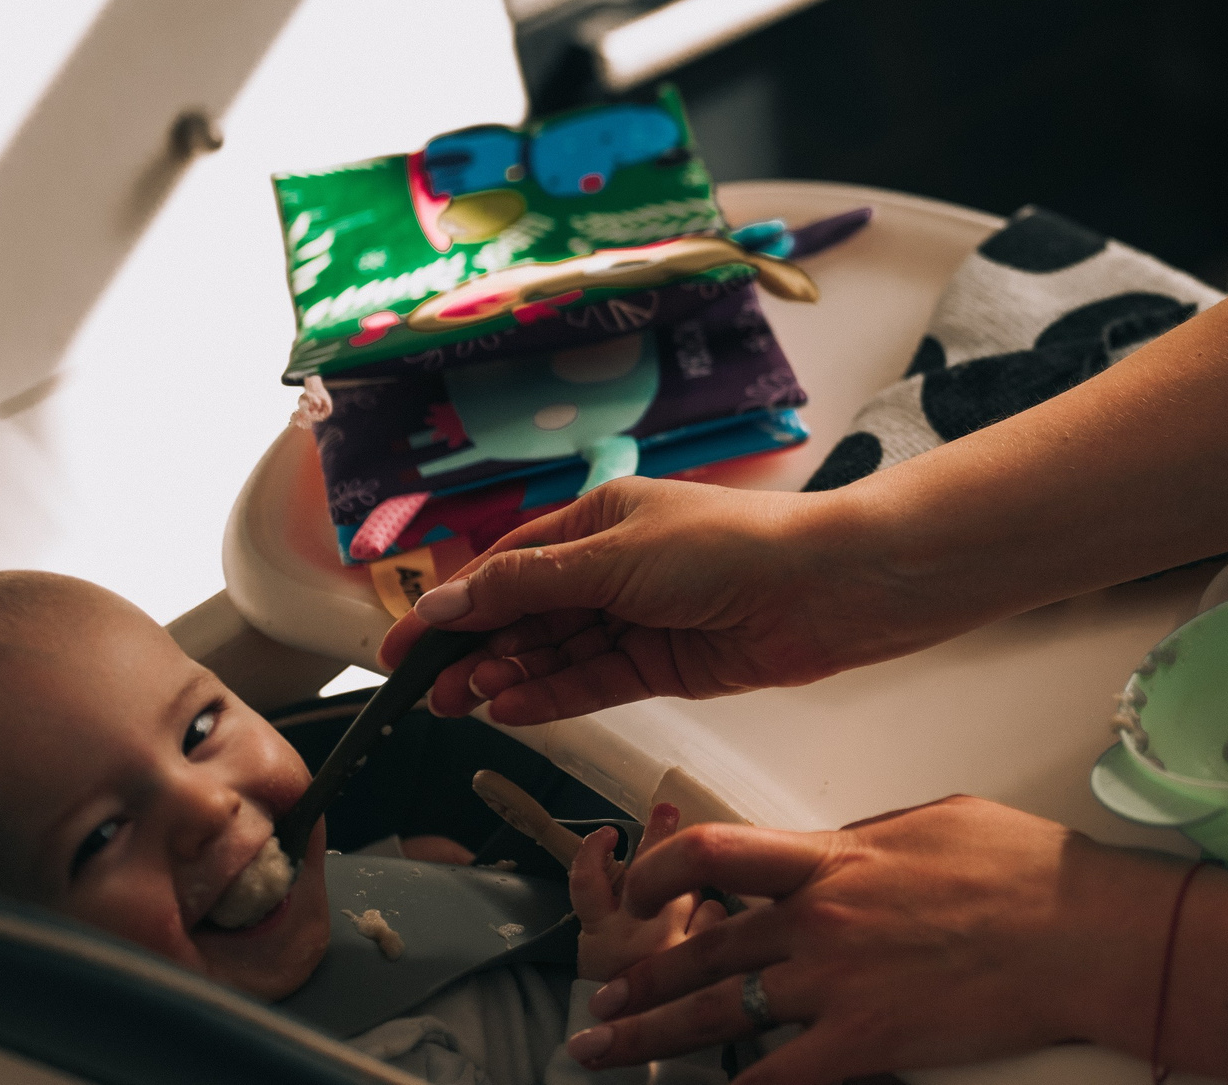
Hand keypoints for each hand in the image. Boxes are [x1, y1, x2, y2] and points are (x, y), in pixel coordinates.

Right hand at [374, 477, 970, 724]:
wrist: (825, 588)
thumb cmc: (728, 547)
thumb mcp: (613, 556)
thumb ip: (528, 586)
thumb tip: (448, 601)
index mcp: (599, 517)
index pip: (507, 565)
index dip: (454, 606)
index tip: (403, 646)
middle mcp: (615, 566)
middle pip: (526, 614)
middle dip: (475, 651)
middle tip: (426, 691)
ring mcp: (639, 617)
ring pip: (554, 653)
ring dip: (508, 677)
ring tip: (462, 703)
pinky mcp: (664, 664)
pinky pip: (593, 681)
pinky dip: (551, 696)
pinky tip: (510, 710)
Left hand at [564, 796, 1180, 1082]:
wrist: (1083, 933)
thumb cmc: (1027, 870)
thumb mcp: (936, 820)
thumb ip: (868, 837)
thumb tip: (834, 850)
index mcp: (837, 857)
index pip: (714, 852)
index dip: (658, 870)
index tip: (639, 885)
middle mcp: (821, 920)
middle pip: (700, 947)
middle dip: (641, 975)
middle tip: (603, 995)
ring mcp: (836, 987)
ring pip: (716, 1014)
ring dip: (650, 1035)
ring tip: (602, 1048)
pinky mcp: (864, 1045)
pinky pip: (775, 1078)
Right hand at [571, 803, 699, 982]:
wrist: (633, 1043)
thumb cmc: (621, 991)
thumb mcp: (600, 952)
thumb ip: (611, 910)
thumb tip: (638, 861)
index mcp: (598, 932)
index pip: (587, 883)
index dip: (593, 853)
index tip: (607, 833)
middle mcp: (629, 933)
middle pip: (645, 874)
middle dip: (657, 837)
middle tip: (666, 810)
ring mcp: (663, 944)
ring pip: (687, 889)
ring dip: (693, 880)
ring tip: (699, 884)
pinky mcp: (696, 957)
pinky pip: (713, 913)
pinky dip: (713, 909)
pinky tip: (710, 913)